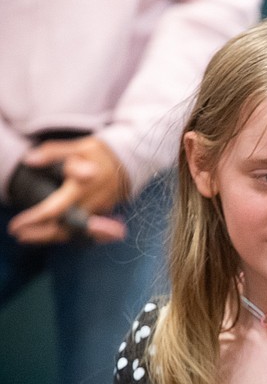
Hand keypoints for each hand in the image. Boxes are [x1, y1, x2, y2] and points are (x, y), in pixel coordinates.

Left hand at [8, 136, 129, 243]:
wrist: (133, 159)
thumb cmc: (102, 153)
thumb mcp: (78, 146)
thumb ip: (53, 153)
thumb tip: (29, 160)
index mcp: (82, 187)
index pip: (55, 209)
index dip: (34, 220)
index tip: (16, 225)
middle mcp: (92, 203)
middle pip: (64, 228)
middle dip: (41, 235)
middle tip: (19, 236)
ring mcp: (100, 211)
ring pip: (75, 232)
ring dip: (51, 237)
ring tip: (29, 237)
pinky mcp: (105, 214)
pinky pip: (84, 230)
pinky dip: (67, 233)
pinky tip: (52, 233)